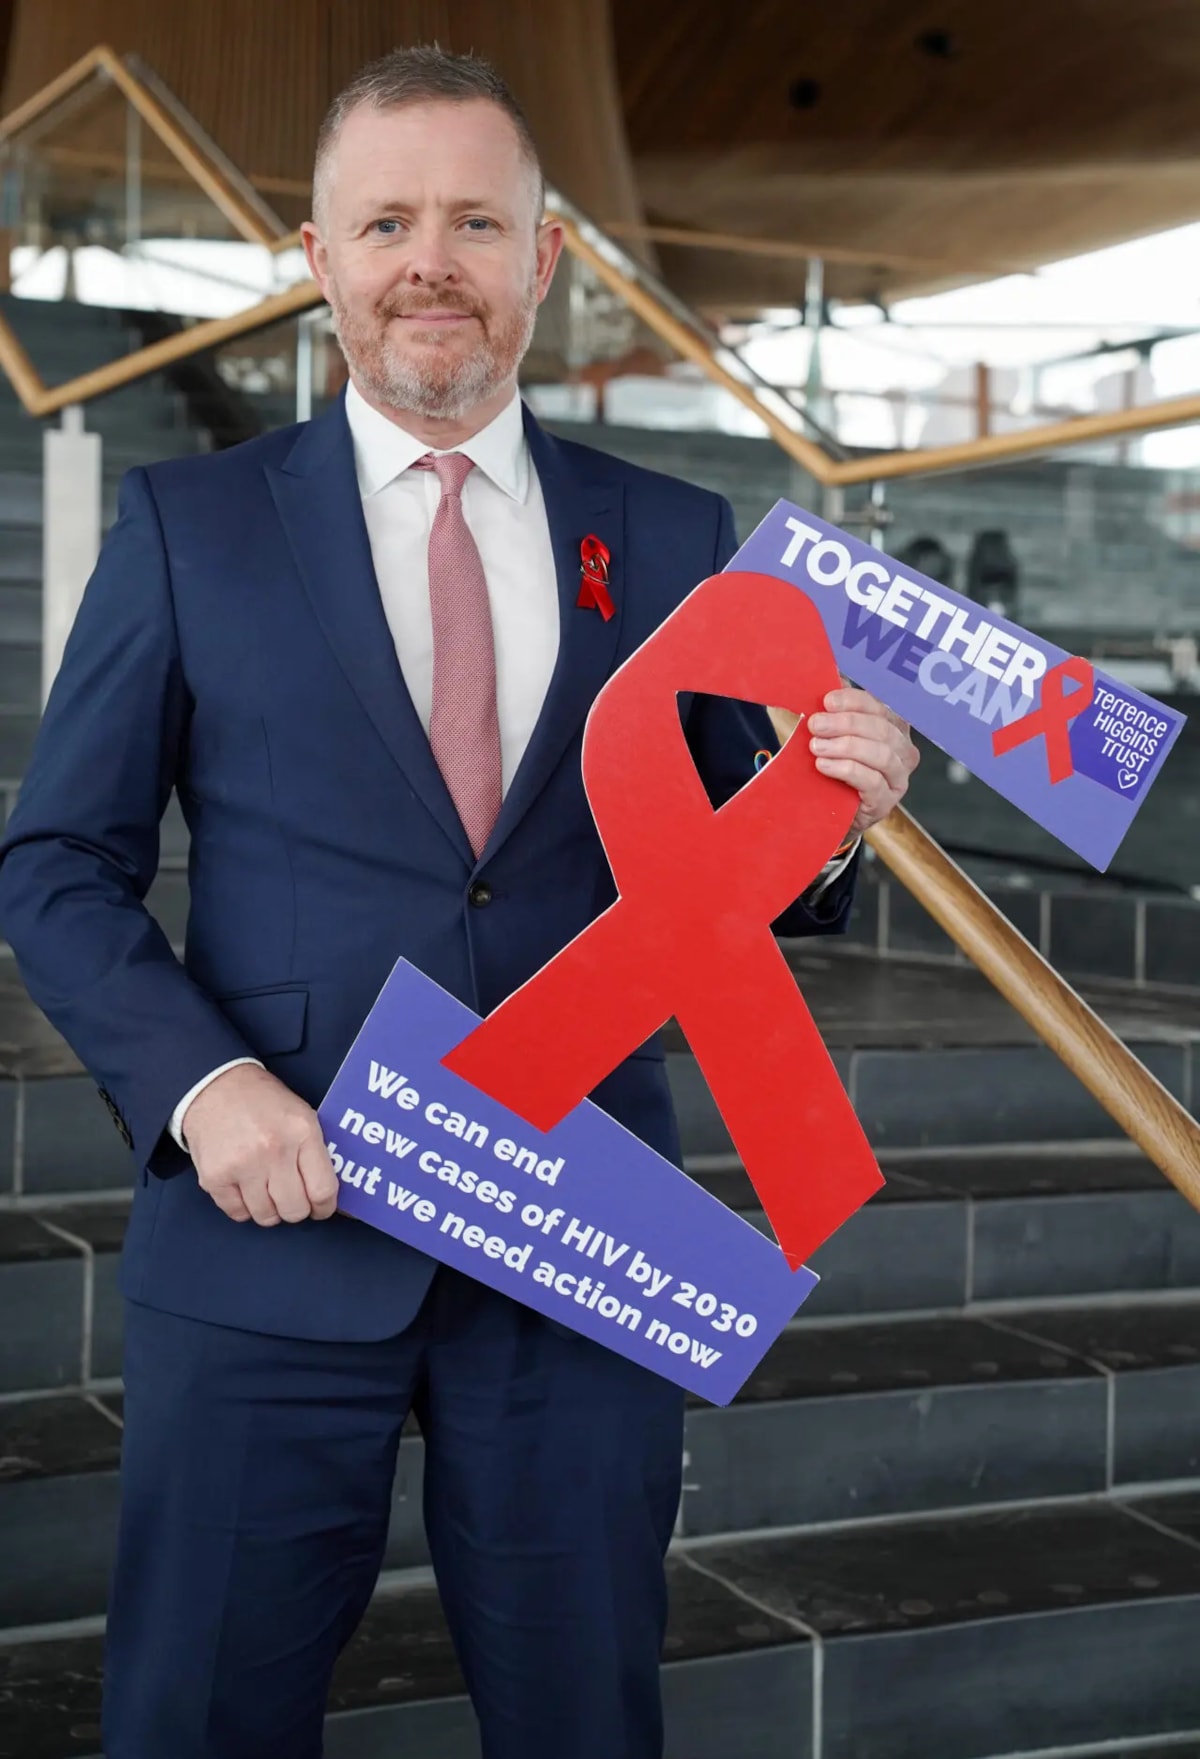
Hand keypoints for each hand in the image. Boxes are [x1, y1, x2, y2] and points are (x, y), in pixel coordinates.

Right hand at [182, 1063, 338, 1225]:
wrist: (215, 1086)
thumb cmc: (263, 1102)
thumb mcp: (302, 1115)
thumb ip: (316, 1152)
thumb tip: (328, 1194)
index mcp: (302, 1132)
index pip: (323, 1190)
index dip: (324, 1207)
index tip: (320, 1208)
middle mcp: (273, 1151)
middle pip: (294, 1210)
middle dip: (296, 1209)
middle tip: (291, 1199)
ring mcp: (242, 1166)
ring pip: (266, 1217)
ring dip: (269, 1210)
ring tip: (266, 1191)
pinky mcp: (214, 1177)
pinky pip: (237, 1214)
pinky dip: (243, 1207)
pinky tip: (245, 1188)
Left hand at [807, 685, 919, 834]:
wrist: (828, 811)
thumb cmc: (834, 766)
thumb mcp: (834, 735)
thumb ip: (835, 710)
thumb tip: (824, 680)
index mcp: (894, 727)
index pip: (881, 706)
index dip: (854, 701)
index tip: (826, 701)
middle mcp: (903, 752)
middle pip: (882, 729)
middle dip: (846, 723)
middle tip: (815, 725)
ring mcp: (897, 778)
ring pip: (881, 754)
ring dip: (845, 746)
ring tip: (816, 746)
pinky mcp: (885, 802)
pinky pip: (872, 781)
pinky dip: (846, 769)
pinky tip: (824, 765)